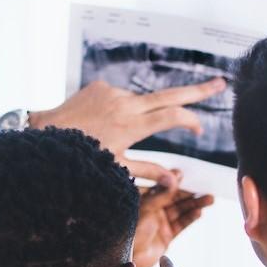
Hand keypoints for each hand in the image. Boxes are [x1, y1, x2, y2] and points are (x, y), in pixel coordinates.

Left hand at [30, 78, 226, 186]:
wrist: (45, 133)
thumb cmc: (80, 157)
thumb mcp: (116, 168)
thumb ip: (148, 171)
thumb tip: (176, 182)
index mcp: (131, 126)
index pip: (172, 116)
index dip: (190, 120)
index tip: (199, 129)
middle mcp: (125, 104)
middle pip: (170, 94)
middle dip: (198, 90)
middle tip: (221, 84)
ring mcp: (113, 92)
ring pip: (141, 101)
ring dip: (141, 114)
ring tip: (112, 134)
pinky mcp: (101, 85)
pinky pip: (121, 97)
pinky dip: (122, 109)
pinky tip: (102, 124)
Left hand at [133, 171, 214, 266]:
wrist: (126, 260)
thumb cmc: (128, 232)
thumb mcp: (145, 209)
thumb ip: (161, 194)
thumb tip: (175, 177)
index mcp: (143, 200)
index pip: (161, 187)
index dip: (172, 180)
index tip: (183, 174)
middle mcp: (152, 210)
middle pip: (174, 198)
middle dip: (189, 193)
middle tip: (204, 187)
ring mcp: (160, 223)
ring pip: (181, 210)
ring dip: (195, 204)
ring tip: (210, 199)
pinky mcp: (166, 236)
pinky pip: (181, 224)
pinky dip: (190, 218)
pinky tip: (199, 212)